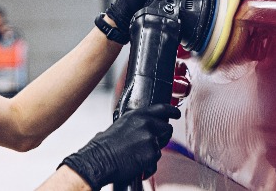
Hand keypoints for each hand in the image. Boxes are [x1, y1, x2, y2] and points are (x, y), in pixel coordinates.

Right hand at [60, 104, 180, 189]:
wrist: (98, 161)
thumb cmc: (104, 145)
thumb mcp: (120, 125)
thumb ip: (136, 123)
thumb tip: (144, 127)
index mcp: (138, 115)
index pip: (162, 108)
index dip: (172, 111)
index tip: (176, 114)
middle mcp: (146, 124)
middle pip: (166, 128)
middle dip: (162, 136)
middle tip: (152, 143)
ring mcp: (150, 139)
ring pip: (161, 146)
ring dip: (152, 152)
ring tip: (137, 155)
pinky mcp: (151, 154)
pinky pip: (155, 161)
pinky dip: (148, 166)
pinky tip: (137, 166)